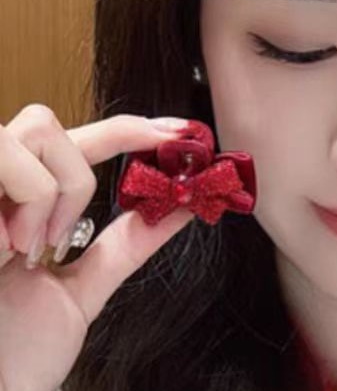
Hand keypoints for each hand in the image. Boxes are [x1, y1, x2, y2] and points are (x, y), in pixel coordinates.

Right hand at [0, 105, 194, 390]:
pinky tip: (5, 251)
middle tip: (68, 233)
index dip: (130, 128)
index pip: (79, 142)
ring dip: (53, 189)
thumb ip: (126, 244)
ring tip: (32, 247)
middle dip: (80, 169)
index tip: (181, 132)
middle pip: (47, 121)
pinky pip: (8, 157)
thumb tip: (181, 206)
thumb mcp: (82, 289)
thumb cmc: (15, 352)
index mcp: (19, 204)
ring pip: (35, 129)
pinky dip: (29, 201)